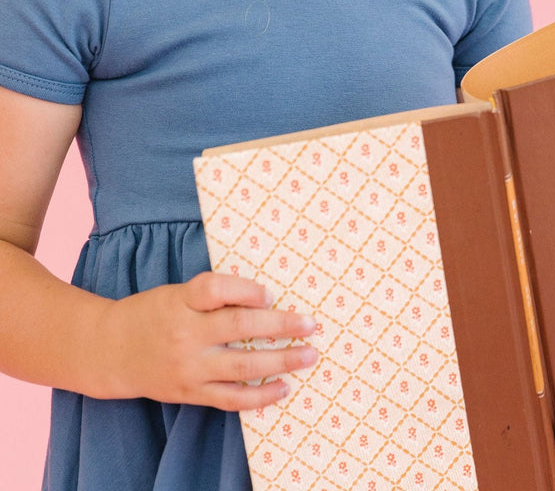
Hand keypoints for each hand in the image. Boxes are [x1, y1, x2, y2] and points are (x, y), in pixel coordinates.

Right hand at [100, 270, 318, 410]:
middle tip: (311, 325)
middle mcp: (185, 334)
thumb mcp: (178, 293)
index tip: (270, 292)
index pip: (215, 288)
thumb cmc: (155, 312)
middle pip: (238, 327)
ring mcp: (188, 367)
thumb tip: (267, 298)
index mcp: (181, 301)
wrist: (110, 350)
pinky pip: (230, 399)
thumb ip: (215, 294)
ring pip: (241, 366)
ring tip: (309, 355)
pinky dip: (259, 396)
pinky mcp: (189, 393)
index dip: (246, 289)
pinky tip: (283, 387)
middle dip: (281, 326)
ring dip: (281, 361)